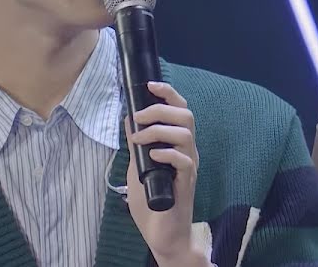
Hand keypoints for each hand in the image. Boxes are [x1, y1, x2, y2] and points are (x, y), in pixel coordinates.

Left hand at [125, 82, 209, 266]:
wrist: (160, 232)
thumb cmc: (150, 199)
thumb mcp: (137, 164)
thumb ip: (136, 143)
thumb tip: (129, 116)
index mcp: (177, 144)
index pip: (180, 109)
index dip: (168, 93)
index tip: (151, 85)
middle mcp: (187, 151)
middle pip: (186, 116)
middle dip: (161, 108)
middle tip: (140, 116)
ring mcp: (188, 167)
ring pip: (186, 134)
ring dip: (158, 130)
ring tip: (139, 139)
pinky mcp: (186, 184)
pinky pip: (185, 161)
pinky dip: (167, 154)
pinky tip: (153, 157)